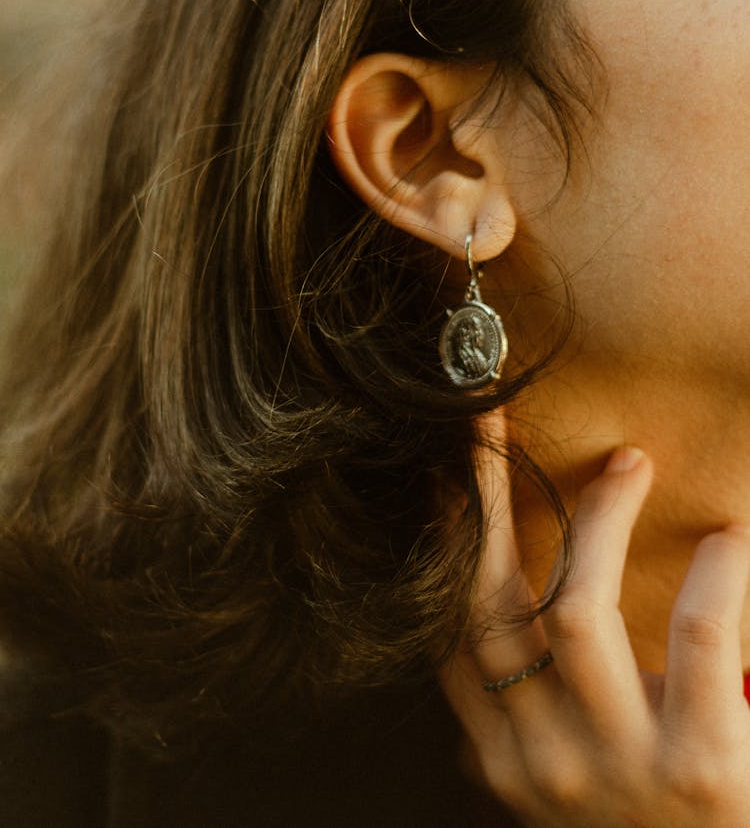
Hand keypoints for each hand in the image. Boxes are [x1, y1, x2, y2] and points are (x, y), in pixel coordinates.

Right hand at [440, 447, 749, 825]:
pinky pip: (696, 636)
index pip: (452, 633)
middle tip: (488, 419)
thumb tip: (474, 682)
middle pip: (489, 603)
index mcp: (509, 762)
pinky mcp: (703, 770)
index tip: (444, 471)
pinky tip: (728, 542)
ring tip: (629, 464)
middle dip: (481, 497)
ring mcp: (618, 767)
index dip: (443, 540)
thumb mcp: (564, 799)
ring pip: (576, 607)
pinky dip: (712, 574)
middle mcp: (545, 762)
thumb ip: (519, 740)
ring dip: (599, 518)